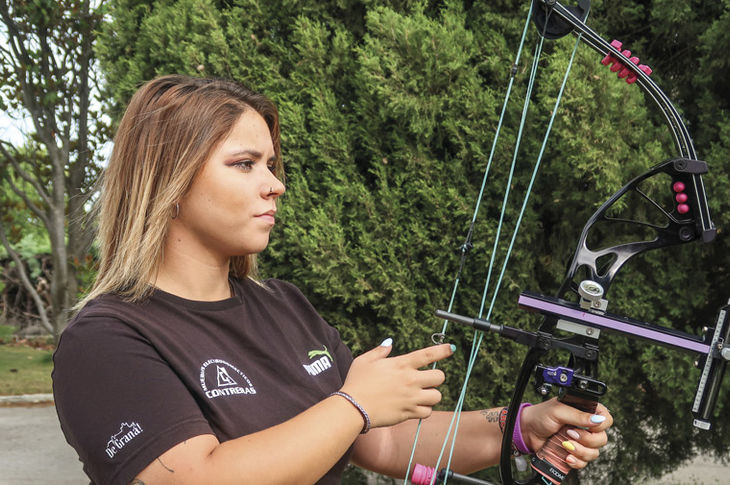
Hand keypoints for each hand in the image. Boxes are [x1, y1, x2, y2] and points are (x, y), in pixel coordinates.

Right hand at [339, 341, 453, 427]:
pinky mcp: (408, 413)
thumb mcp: (365, 360)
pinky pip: (427, 412)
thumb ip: (380, 351)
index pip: (428, 355)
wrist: (353, 408)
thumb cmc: (356, 382)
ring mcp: (411, 398)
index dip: (442, 350)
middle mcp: (410, 380)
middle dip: (436, 378)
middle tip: (426, 380)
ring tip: (421, 395)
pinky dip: (424, 410)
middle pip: (440, 377)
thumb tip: (389, 343)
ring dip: (431, 395)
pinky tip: (415, 407)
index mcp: (401, 364)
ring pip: (437, 396)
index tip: (450, 349)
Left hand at [520, 398, 612, 468]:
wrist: (527, 431)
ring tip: (564, 444)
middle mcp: (585, 426)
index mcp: (584, 411)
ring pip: (594, 452)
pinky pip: (584, 462)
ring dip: (580, 451)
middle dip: (587, 440)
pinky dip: (576, 461)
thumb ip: (578, 415)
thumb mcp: (558, 411)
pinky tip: (566, 456)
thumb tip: (598, 419)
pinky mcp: (575, 453)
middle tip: (570, 434)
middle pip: (602, 438)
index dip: (601, 425)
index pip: (606, 419)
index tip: (588, 426)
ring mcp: (581, 441)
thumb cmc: (540, 416)